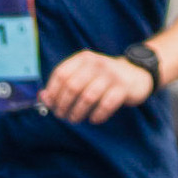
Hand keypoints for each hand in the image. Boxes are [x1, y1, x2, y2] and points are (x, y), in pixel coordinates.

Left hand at [37, 48, 153, 122]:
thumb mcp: (83, 75)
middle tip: (62, 116)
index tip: (51, 106)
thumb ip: (63, 85)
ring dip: (78, 112)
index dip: (53, 92)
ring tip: (75, 119)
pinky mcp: (123, 88)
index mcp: (83, 58)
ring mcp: (111, 75)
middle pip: (72, 87)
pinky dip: (97, 115)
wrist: (135, 74)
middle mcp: (96, 63)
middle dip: (63, 105)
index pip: (61, 74)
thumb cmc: (103, 79)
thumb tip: (43, 98)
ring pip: (87, 97)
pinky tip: (94, 119)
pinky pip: (106, 105)